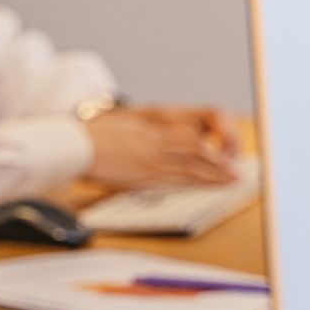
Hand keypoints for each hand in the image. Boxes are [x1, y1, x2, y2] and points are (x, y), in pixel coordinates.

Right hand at [85, 106, 238, 187]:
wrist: (74, 146)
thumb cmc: (96, 136)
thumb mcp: (127, 123)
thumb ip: (149, 131)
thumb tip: (170, 138)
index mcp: (152, 125)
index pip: (192, 134)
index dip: (213, 144)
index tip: (226, 153)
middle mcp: (155, 140)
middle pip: (198, 149)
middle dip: (220, 162)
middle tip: (235, 172)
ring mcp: (150, 158)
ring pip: (192, 164)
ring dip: (214, 174)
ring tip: (231, 181)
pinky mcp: (142, 175)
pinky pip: (176, 178)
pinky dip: (197, 182)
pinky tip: (208, 186)